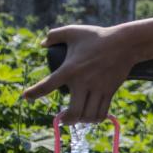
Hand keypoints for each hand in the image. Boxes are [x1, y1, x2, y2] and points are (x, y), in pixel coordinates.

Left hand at [21, 24, 135, 122]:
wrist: (125, 43)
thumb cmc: (98, 36)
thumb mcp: (73, 31)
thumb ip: (54, 35)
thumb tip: (42, 45)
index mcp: (69, 69)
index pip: (47, 86)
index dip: (34, 93)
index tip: (26, 97)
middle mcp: (83, 82)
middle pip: (74, 112)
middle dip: (67, 120)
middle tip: (63, 119)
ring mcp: (98, 88)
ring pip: (89, 115)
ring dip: (82, 120)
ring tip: (78, 119)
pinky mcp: (110, 91)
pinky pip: (102, 112)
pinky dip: (96, 119)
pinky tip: (92, 118)